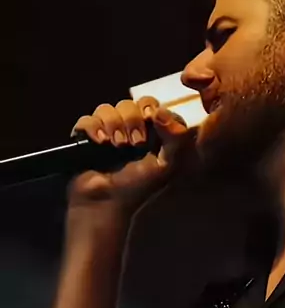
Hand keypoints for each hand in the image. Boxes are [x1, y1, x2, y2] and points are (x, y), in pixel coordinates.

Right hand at [68, 96, 195, 214]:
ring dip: (113, 124)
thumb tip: (161, 112)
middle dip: (132, 119)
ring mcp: (105, 131)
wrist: (106, 204)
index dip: (151, 109)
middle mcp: (127, 128)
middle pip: (129, 103)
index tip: (151, 120)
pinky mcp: (85, 137)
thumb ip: (177, 138)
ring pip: (107, 108)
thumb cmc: (138, 187)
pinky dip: (93, 128)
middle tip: (135, 143)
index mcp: (150, 132)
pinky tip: (100, 143)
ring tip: (116, 146)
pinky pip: (87, 119)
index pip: (151, 105)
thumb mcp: (167, 165)